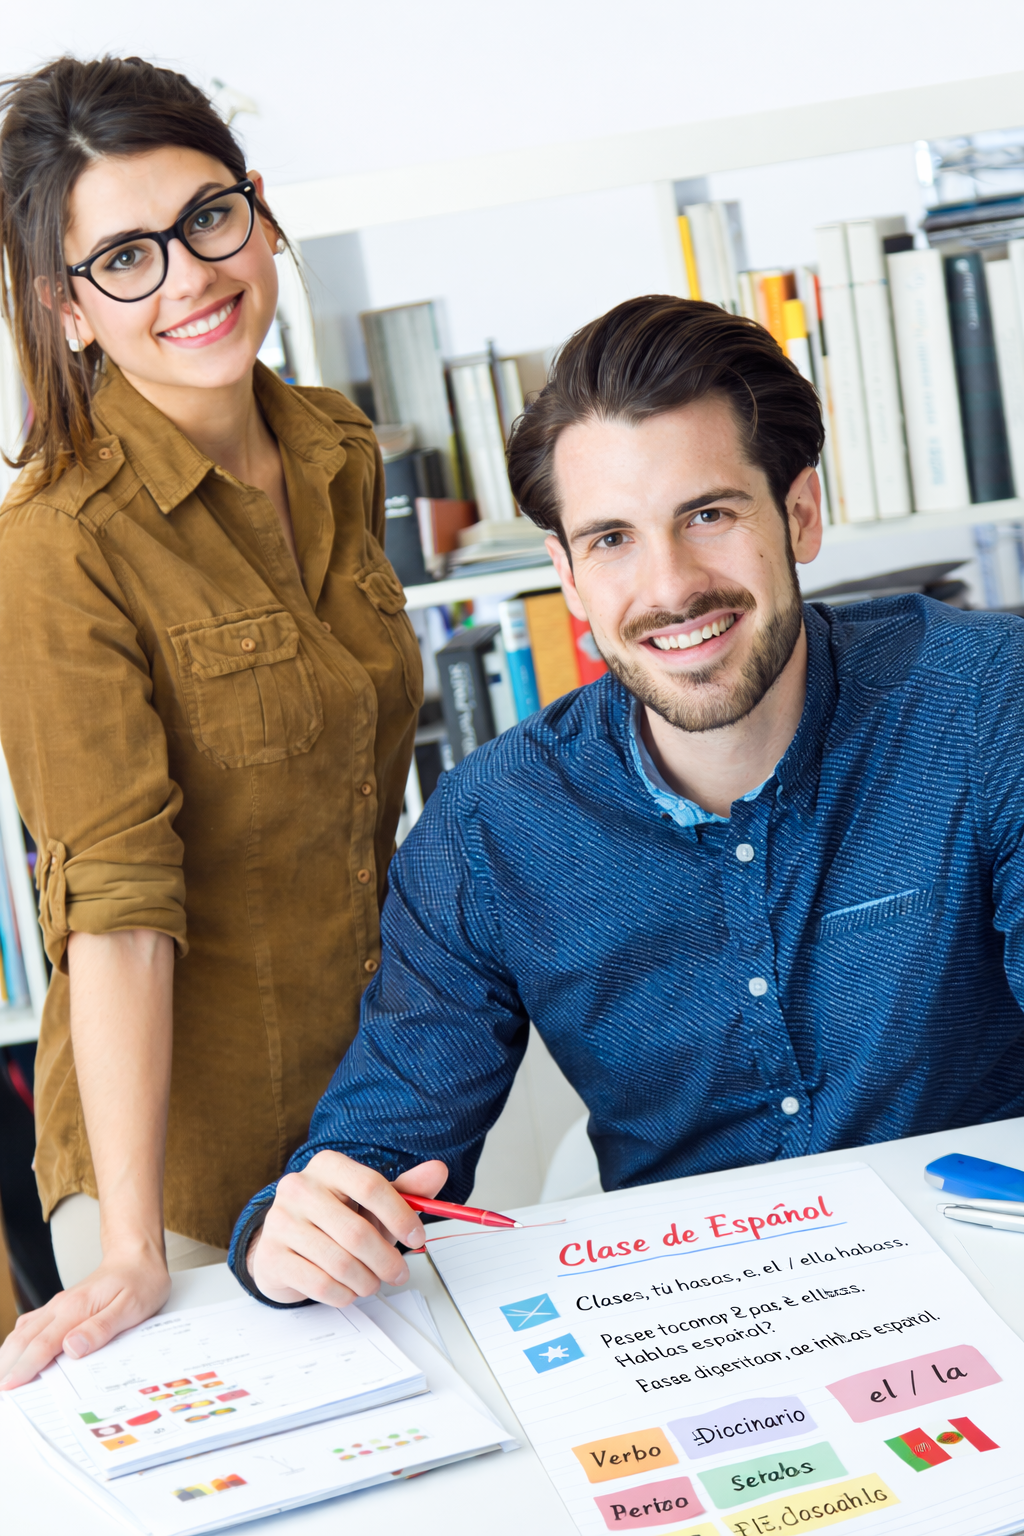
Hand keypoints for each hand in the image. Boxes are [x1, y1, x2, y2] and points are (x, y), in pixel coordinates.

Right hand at [0, 1245, 170, 1389]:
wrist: (139, 1256)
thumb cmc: (140, 1281)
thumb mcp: (131, 1307)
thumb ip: (100, 1328)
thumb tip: (72, 1348)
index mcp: (76, 1308)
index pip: (42, 1344)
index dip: (24, 1367)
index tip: (9, 1386)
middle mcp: (62, 1305)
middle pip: (24, 1338)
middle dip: (7, 1364)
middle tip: (0, 1388)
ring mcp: (59, 1305)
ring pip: (24, 1330)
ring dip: (9, 1353)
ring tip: (2, 1375)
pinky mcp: (62, 1306)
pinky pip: (32, 1324)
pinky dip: (19, 1341)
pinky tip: (15, 1352)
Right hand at [249, 1152, 447, 1306]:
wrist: (283, 1243)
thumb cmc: (334, 1219)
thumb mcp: (369, 1202)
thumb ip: (405, 1190)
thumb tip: (438, 1171)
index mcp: (327, 1166)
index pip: (370, 1186)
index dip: (400, 1215)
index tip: (418, 1237)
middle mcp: (299, 1188)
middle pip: (357, 1231)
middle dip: (386, 1260)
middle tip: (399, 1273)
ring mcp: (281, 1221)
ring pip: (339, 1262)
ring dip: (366, 1281)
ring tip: (372, 1282)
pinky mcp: (271, 1256)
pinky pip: (319, 1283)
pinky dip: (343, 1294)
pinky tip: (349, 1290)